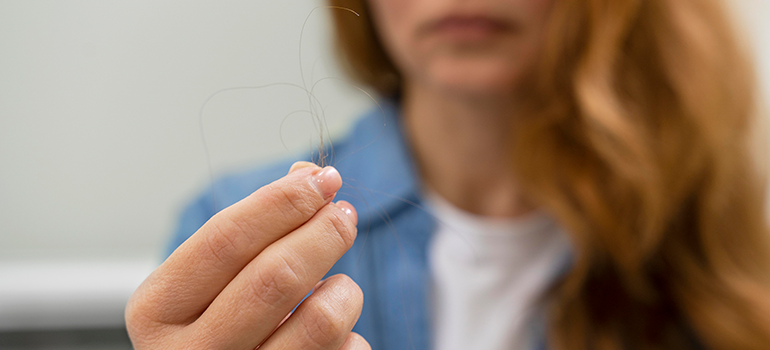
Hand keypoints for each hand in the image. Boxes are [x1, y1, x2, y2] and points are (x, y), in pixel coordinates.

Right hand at [126, 162, 369, 349]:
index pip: (226, 240)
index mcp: (156, 311)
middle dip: (323, 234)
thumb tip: (308, 176)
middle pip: (276, 277)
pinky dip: (349, 334)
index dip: (281, 202)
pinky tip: (330, 333)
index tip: (322, 179)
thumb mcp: (213, 278)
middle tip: (344, 215)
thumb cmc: (215, 324)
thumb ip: (255, 225)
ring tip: (338, 285)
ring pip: (320, 321)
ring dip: (343, 291)